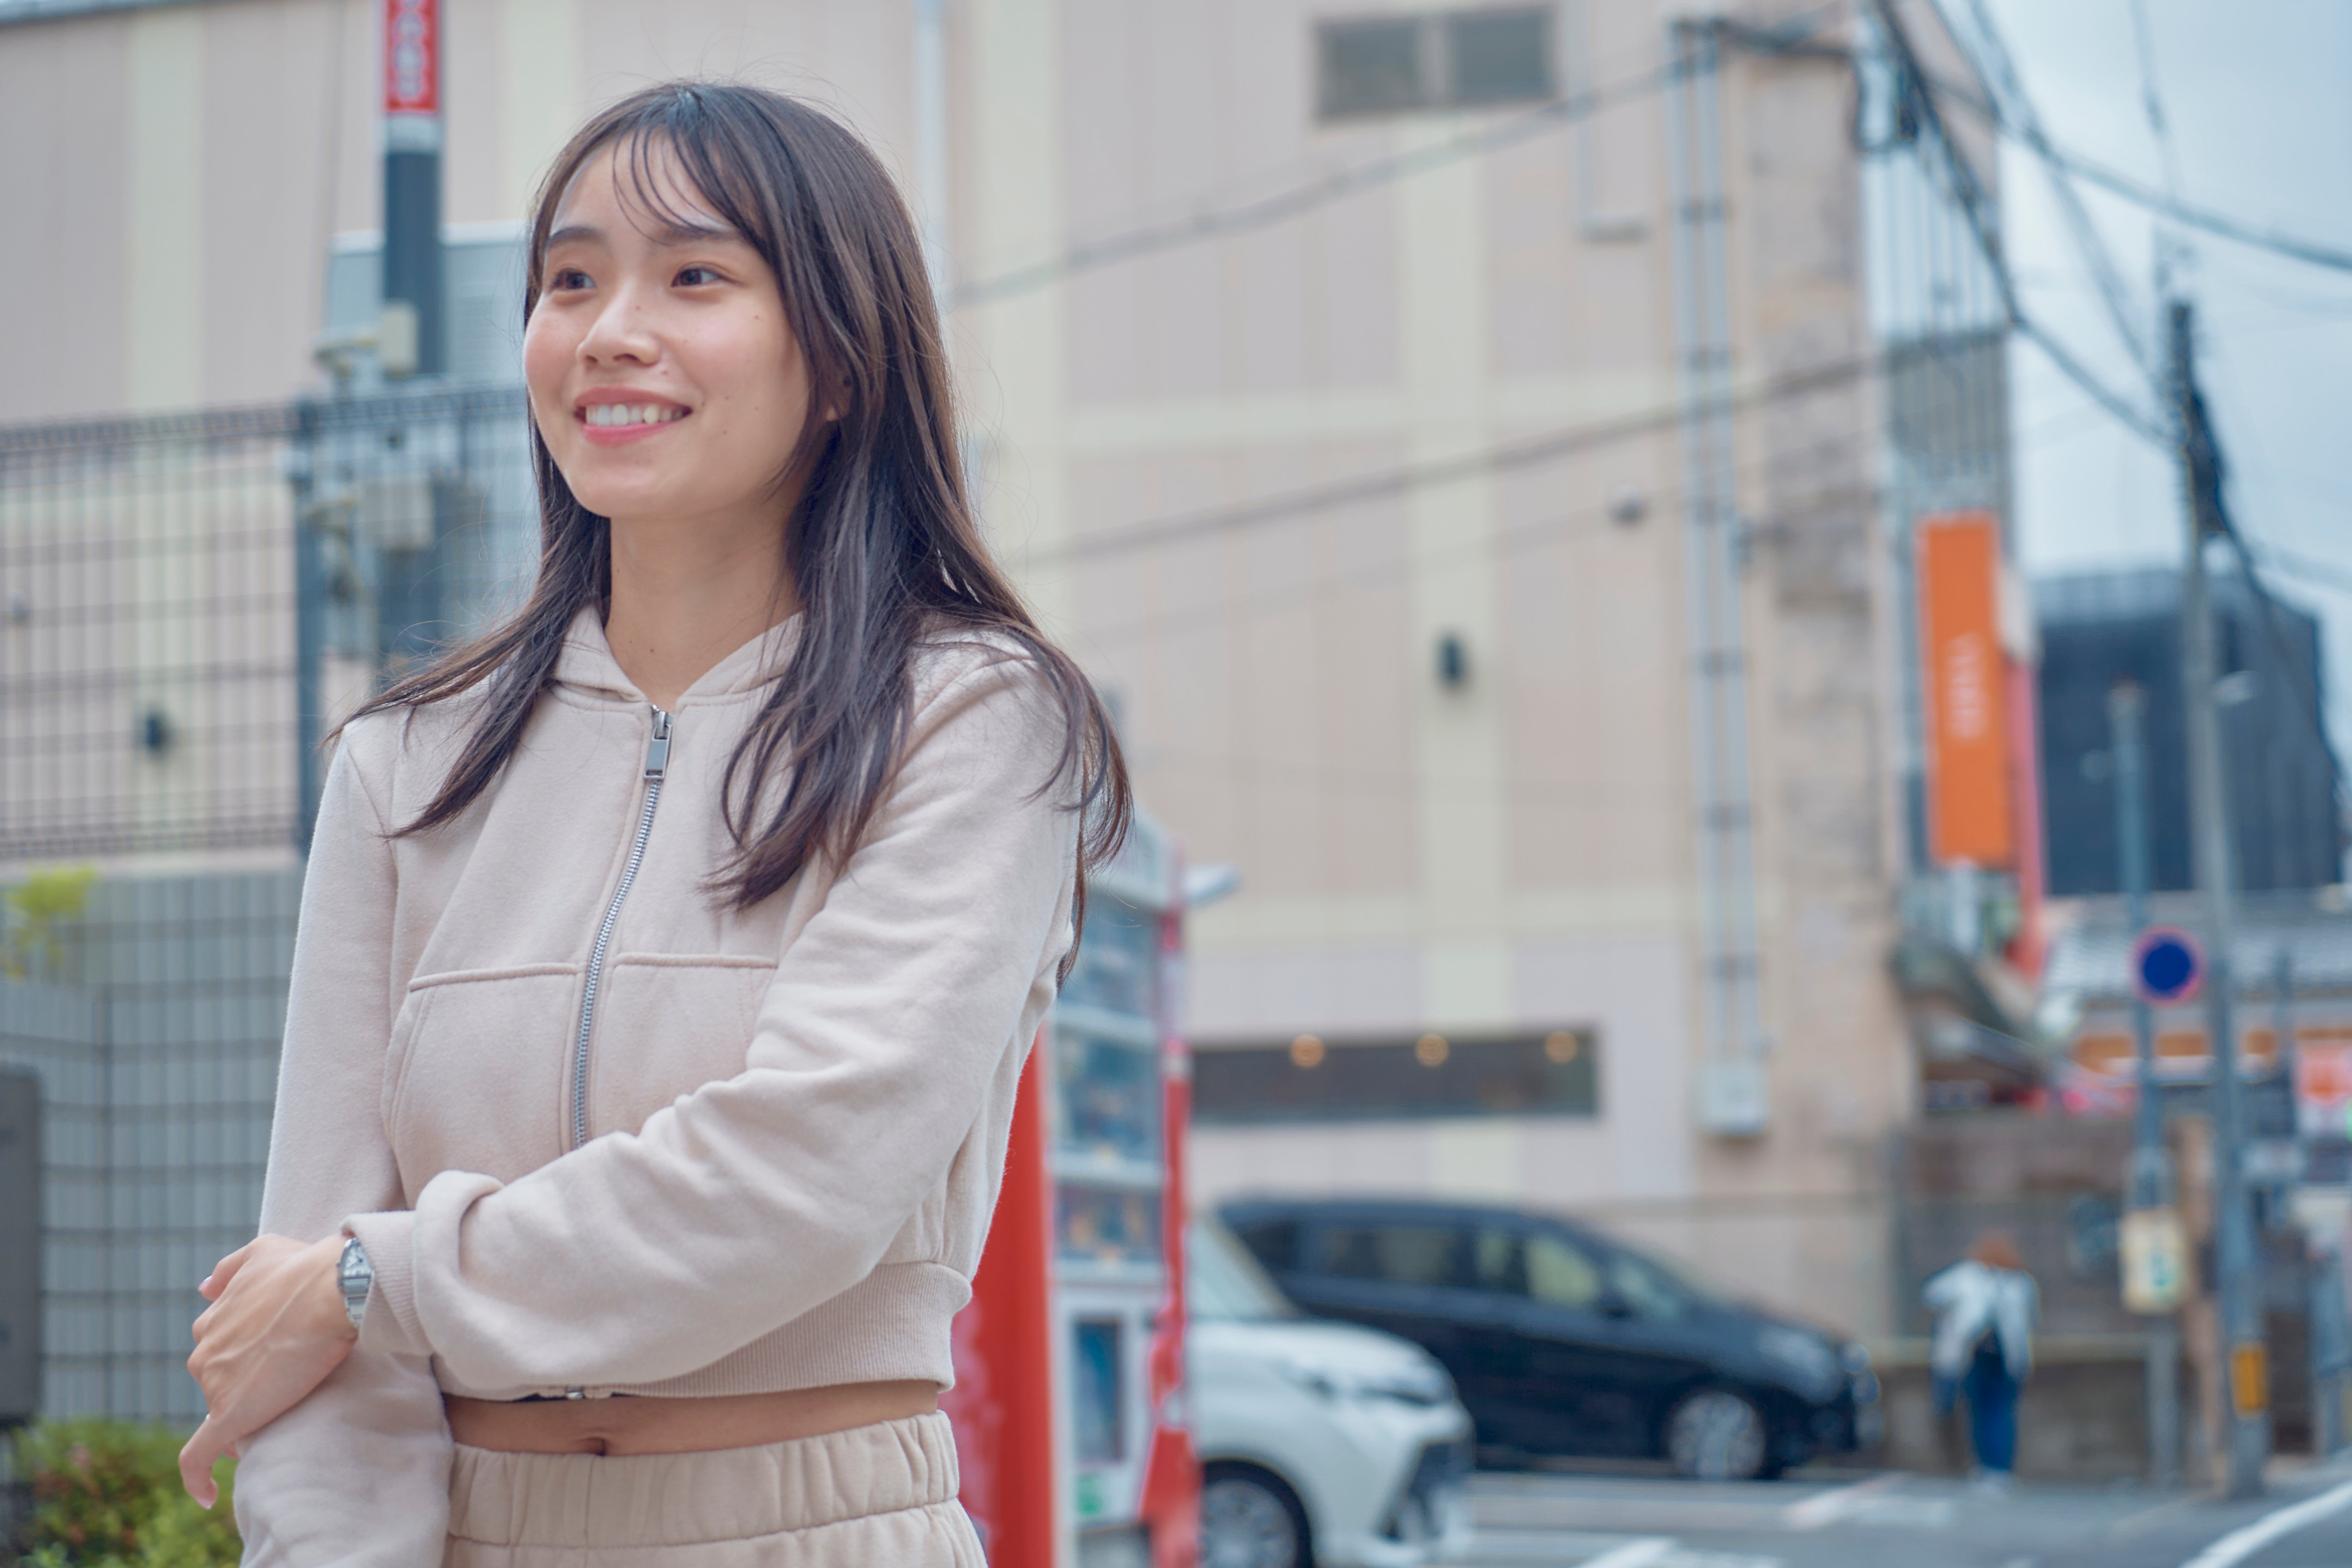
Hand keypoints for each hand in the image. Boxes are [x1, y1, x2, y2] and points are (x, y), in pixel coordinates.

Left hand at [180, 1233, 357, 1505]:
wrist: (333, 1289)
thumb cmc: (307, 1267)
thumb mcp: (263, 1251)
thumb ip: (229, 1269)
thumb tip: (200, 1288)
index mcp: (212, 1320)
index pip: (220, 1353)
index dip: (245, 1362)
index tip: (272, 1366)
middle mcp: (204, 1352)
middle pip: (219, 1384)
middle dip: (245, 1389)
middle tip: (287, 1388)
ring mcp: (213, 1384)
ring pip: (222, 1415)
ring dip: (245, 1419)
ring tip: (285, 1414)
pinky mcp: (228, 1415)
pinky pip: (198, 1456)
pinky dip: (196, 1478)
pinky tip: (206, 1496)